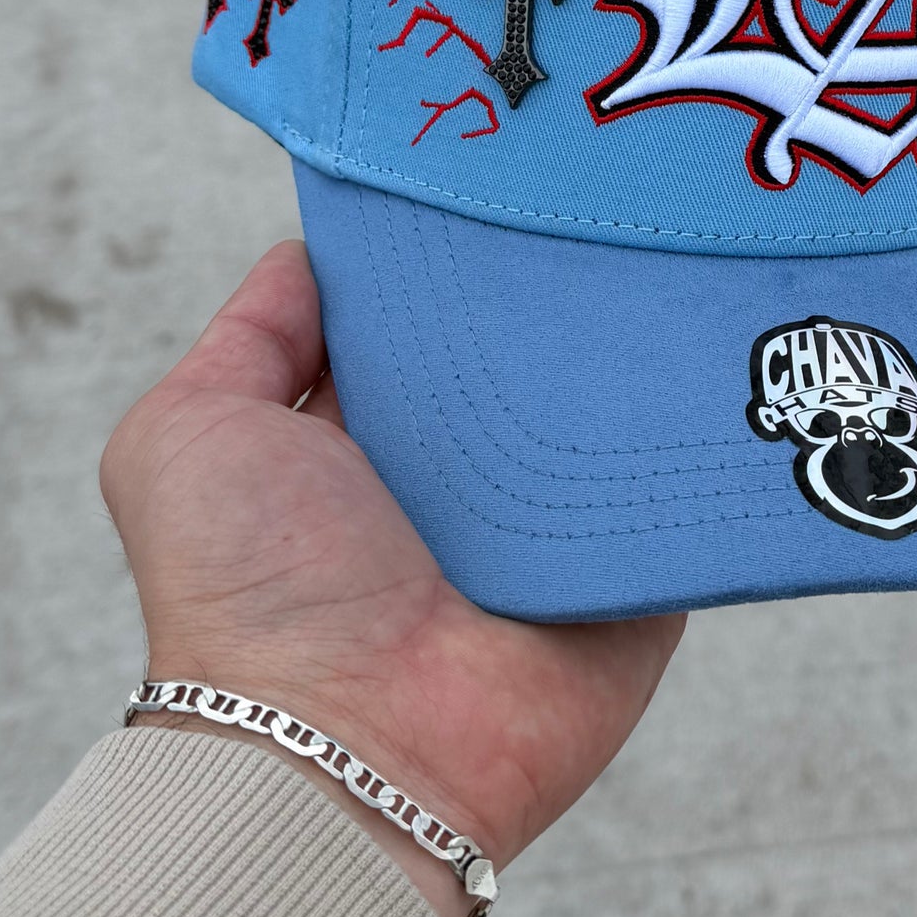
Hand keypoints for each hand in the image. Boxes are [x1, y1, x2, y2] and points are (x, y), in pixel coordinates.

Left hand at [100, 241, 684, 916]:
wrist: (350, 751)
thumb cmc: (246, 593)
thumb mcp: (188, 432)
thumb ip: (251, 336)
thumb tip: (317, 249)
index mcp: (371, 430)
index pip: (428, 311)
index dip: (453, 244)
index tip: (501, 165)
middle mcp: (468, 469)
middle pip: (530, 342)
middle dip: (558, 276)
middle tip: (608, 187)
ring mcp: (557, 519)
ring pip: (616, 398)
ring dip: (638, 341)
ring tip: (682, 242)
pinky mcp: (633, 568)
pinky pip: (682, 478)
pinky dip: (701, 424)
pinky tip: (727, 342)